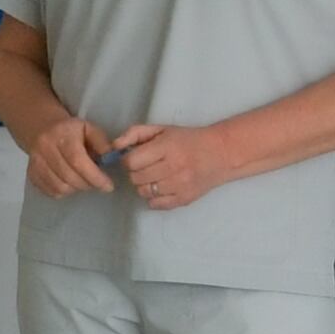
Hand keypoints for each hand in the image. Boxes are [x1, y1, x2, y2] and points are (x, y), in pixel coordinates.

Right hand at [24, 111, 114, 196]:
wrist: (41, 127)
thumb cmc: (70, 130)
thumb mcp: (89, 129)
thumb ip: (102, 143)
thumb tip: (112, 158)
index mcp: (62, 135)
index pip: (78, 161)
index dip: (95, 177)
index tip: (108, 186)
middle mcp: (45, 148)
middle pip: (69, 176)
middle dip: (88, 184)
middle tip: (98, 183)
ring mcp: (36, 162)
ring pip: (60, 187)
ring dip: (76, 189)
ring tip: (84, 182)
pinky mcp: (31, 174)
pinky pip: (50, 191)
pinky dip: (64, 192)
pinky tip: (70, 183)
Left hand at [108, 122, 239, 210]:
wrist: (221, 154)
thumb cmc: (188, 139)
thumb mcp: (162, 129)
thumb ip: (135, 133)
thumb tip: (114, 147)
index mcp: (167, 147)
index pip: (132, 161)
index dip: (128, 160)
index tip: (134, 157)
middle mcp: (173, 167)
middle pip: (135, 178)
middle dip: (135, 172)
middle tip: (145, 167)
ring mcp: (179, 186)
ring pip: (143, 192)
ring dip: (144, 184)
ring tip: (154, 176)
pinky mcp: (184, 199)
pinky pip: (155, 204)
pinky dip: (153, 197)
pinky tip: (161, 187)